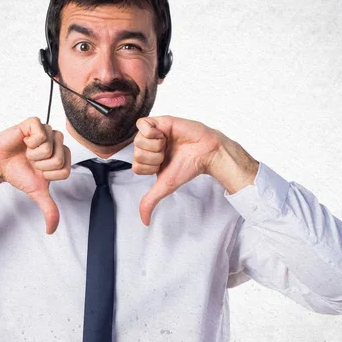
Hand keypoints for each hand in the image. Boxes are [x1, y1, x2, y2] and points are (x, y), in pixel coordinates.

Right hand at [0, 117, 70, 234]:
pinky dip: (30, 142)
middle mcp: (56, 143)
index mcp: (61, 158)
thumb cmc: (18, 173)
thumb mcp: (36, 192)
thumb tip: (51, 230)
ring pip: (50, 147)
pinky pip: (41, 132)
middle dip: (41, 165)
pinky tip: (24, 142)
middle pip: (59, 159)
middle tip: (31, 162)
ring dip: (34, 154)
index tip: (38, 171)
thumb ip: (49, 209)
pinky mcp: (34, 123)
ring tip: (27, 152)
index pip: (65, 170)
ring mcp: (46, 132)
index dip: (49, 175)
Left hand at [132, 115, 258, 224]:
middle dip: (153, 157)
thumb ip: (150, 201)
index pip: (135, 165)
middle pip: (135, 152)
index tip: (163, 165)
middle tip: (168, 154)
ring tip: (168, 144)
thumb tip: (145, 221)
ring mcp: (153, 133)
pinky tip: (164, 134)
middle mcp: (149, 146)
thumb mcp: (165, 186)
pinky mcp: (159, 120)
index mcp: (148, 160)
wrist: (205, 152)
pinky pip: (142, 124)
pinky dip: (151, 132)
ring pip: (138, 139)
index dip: (149, 167)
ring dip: (155, 146)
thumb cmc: (188, 167)